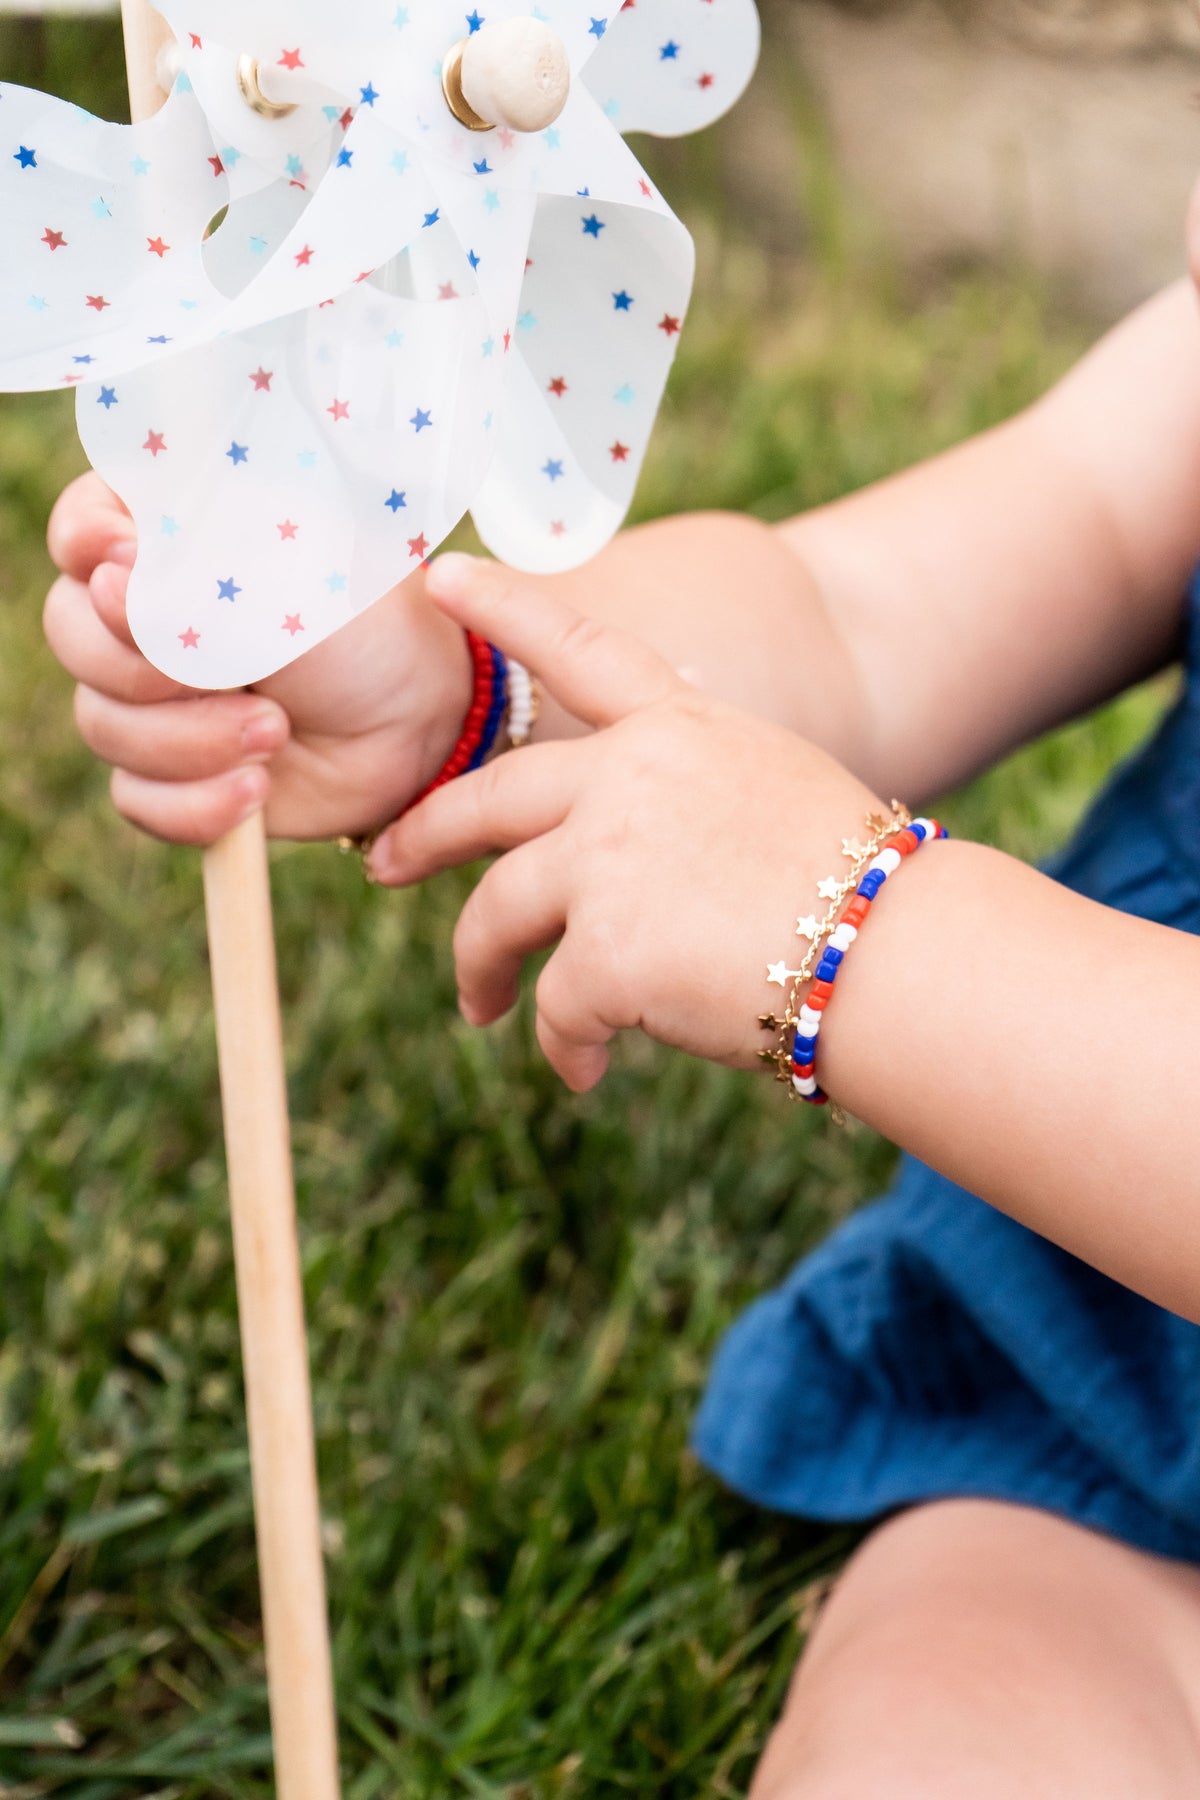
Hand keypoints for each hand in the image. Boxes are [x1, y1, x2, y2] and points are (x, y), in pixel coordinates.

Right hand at [43, 474, 472, 844]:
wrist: (419, 725)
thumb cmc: (366, 628)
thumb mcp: (290, 579)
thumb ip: (196, 574)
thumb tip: (105, 578)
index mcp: (169, 539)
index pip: (81, 529)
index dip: (90, 549)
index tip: (131, 568)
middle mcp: (144, 616)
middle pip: (70, 634)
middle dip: (147, 666)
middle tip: (238, 676)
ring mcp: (152, 697)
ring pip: (102, 724)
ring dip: (190, 741)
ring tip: (276, 735)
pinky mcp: (172, 772)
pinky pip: (135, 798)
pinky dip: (194, 804)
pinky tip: (254, 791)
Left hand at [369, 556, 885, 1090]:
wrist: (899, 958)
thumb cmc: (860, 891)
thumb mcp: (775, 791)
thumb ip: (690, 786)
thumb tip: (623, 825)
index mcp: (680, 730)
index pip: (580, 649)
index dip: (507, 608)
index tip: (440, 578)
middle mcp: (630, 777)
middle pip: (487, 801)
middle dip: (421, 836)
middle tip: (382, 864)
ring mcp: (611, 857)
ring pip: (496, 913)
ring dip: (480, 968)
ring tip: (484, 1010)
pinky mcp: (608, 947)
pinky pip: (554, 1005)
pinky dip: (564, 1046)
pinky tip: (586, 1069)